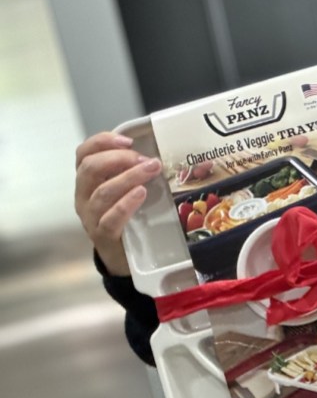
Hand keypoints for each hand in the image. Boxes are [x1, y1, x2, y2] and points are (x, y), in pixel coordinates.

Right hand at [75, 132, 162, 275]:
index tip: (128, 140)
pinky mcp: (102, 236)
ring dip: (129, 177)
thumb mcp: (123, 191)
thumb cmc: (125, 216)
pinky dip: (126, 204)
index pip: (83, 153)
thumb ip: (129, 172)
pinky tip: (141, 193)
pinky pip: (110, 218)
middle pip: (90, 169)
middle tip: (146, 159)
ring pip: (102, 192)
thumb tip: (154, 153)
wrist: (122, 256)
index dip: (102, 142)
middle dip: (119, 159)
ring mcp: (90, 217)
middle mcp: (83, 196)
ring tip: (151, 170)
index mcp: (86, 181)